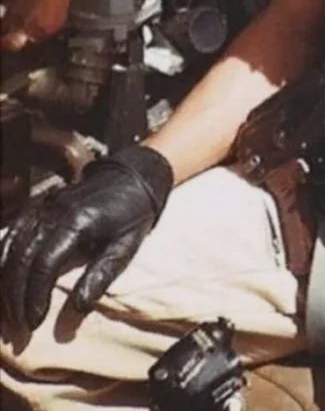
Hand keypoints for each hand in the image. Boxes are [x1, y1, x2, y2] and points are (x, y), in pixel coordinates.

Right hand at [1, 144, 172, 330]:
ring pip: (11, 247)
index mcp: (77, 221)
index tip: (34, 324)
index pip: (45, 264)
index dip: (35, 297)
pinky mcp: (38, 204)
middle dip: (16, 297)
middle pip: (22, 258)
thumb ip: (101, 276)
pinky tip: (3, 282)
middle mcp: (54, 211)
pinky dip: (3, 259)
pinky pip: (12, 233)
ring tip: (9, 314)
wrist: (132, 176)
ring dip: (5, 283)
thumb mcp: (125, 247)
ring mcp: (43, 205)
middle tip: (18, 329)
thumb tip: (78, 309)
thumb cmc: (132, 215)